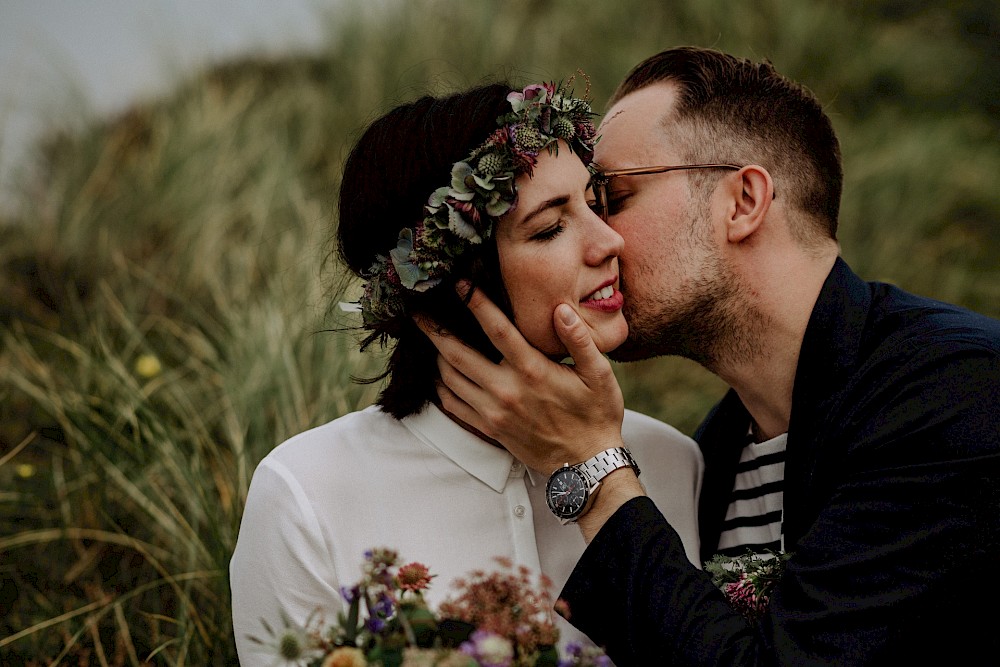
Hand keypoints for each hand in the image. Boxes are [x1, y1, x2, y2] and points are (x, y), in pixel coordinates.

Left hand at [417, 285, 625, 473]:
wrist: (587, 464)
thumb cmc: (596, 415)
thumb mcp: (600, 375)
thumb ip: (579, 340)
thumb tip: (560, 309)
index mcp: (533, 371)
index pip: (497, 330)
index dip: (476, 304)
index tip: (459, 285)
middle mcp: (507, 390)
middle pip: (458, 354)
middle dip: (435, 330)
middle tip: (419, 312)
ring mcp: (494, 412)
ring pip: (450, 378)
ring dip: (436, 355)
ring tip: (429, 338)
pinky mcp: (489, 428)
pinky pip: (453, 405)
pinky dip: (440, 386)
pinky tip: (439, 373)